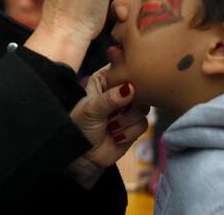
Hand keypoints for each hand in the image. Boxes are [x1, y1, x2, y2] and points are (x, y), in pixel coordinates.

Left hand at [67, 69, 149, 187]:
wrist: (84, 156)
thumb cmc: (81, 127)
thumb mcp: (92, 109)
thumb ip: (110, 98)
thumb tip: (130, 88)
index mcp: (104, 80)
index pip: (122, 67)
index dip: (126, 76)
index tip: (124, 88)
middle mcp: (119, 92)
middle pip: (139, 88)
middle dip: (128, 103)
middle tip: (117, 111)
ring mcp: (128, 109)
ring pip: (143, 108)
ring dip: (125, 121)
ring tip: (110, 126)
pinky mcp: (135, 125)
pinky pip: (143, 124)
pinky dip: (127, 132)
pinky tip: (115, 136)